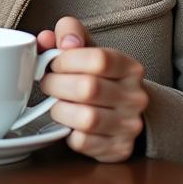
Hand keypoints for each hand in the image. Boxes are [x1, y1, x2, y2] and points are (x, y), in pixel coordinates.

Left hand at [38, 16, 147, 162]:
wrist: (121, 110)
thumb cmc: (96, 74)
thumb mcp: (86, 47)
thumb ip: (67, 34)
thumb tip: (46, 39)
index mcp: (129, 67)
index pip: (98, 59)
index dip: (67, 60)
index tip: (54, 63)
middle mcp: (135, 97)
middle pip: (88, 89)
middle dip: (56, 84)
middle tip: (48, 83)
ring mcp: (130, 126)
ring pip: (86, 119)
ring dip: (60, 109)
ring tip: (56, 103)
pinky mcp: (119, 149)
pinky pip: (83, 142)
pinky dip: (67, 133)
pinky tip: (68, 122)